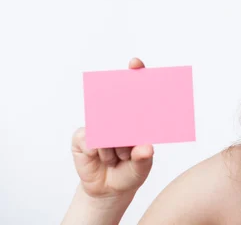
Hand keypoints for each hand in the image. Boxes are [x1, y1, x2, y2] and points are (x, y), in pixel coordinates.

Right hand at [71, 57, 153, 199]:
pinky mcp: (82, 136)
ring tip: (121, 157)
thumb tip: (146, 147)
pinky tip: (105, 159)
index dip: (136, 74)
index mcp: (135, 116)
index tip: (135, 64)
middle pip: (120, 107)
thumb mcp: (142, 166)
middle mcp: (116, 116)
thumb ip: (144, 157)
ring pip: (109, 130)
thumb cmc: (131, 170)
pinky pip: (93, 141)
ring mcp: (97, 124)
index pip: (135, 90)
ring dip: (118, 149)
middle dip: (128, 127)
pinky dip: (102, 154)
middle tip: (131, 144)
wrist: (110, 189)